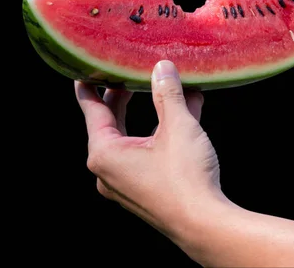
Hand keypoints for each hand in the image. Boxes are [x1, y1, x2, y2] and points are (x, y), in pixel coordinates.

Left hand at [74, 60, 223, 237]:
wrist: (205, 225)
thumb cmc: (186, 178)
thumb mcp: (178, 126)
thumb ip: (168, 93)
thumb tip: (162, 68)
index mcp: (105, 153)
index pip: (91, 109)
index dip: (91, 84)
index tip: (89, 67)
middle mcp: (108, 171)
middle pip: (110, 123)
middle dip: (122, 97)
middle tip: (128, 74)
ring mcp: (125, 184)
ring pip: (133, 139)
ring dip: (151, 115)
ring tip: (167, 91)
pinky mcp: (143, 191)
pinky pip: (146, 154)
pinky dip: (160, 135)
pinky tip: (185, 116)